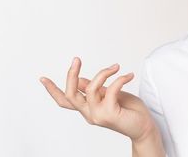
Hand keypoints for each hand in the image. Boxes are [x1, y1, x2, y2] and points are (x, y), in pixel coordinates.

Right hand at [39, 57, 158, 142]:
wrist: (145, 127)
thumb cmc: (130, 111)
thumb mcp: (110, 95)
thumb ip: (95, 90)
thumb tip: (80, 80)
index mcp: (87, 109)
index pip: (65, 101)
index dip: (52, 90)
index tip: (42, 78)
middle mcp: (89, 114)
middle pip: (70, 95)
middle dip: (71, 75)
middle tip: (76, 60)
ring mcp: (98, 115)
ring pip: (91, 89)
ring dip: (104, 73)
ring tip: (116, 67)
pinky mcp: (110, 114)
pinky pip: (111, 89)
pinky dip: (120, 79)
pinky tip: (128, 76)